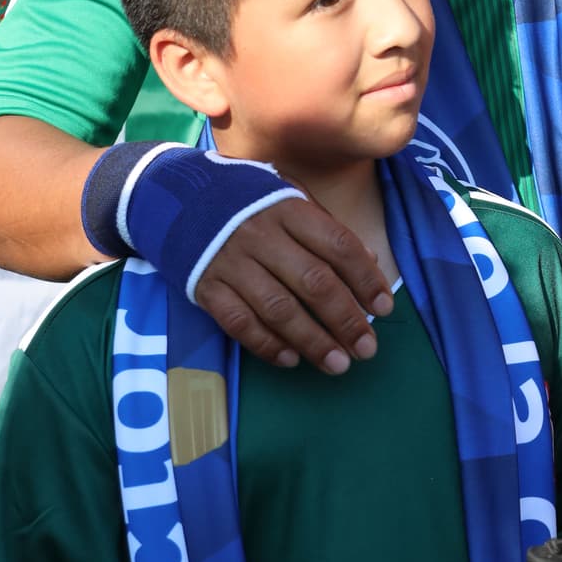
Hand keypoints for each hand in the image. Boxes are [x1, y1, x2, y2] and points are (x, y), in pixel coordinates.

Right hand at [196, 198, 396, 374]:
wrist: (176, 197)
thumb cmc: (247, 200)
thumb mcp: (289, 198)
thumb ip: (327, 229)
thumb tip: (370, 262)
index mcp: (288, 208)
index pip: (338, 245)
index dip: (365, 279)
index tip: (384, 309)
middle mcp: (261, 235)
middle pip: (313, 281)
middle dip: (345, 319)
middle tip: (367, 348)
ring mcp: (231, 263)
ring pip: (279, 309)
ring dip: (312, 341)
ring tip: (338, 364)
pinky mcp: (206, 287)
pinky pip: (240, 323)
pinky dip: (267, 344)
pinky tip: (291, 359)